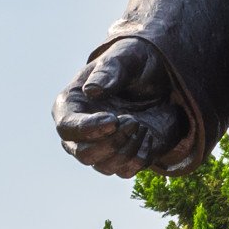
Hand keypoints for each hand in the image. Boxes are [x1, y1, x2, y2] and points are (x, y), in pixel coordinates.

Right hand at [56, 41, 195, 176]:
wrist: (161, 80)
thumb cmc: (135, 64)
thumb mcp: (127, 58)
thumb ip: (110, 71)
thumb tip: (92, 91)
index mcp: (70, 105)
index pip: (67, 127)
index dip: (88, 128)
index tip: (114, 120)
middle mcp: (79, 132)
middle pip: (84, 154)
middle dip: (112, 142)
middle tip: (134, 121)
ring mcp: (98, 148)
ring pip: (105, 166)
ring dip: (128, 148)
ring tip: (141, 123)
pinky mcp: (120, 158)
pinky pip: (125, 171)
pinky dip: (140, 156)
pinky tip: (148, 134)